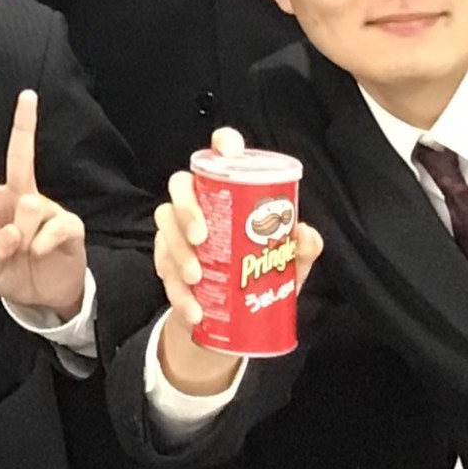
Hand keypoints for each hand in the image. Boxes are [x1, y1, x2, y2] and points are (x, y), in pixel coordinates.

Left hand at [0, 90, 87, 317]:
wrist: (46, 297)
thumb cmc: (13, 275)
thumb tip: (8, 232)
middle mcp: (20, 198)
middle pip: (21, 156)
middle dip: (23, 124)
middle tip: (26, 94)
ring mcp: (47, 209)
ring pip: (30, 203)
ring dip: (23, 235)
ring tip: (26, 251)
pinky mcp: (69, 224)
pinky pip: (54, 226)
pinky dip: (42, 245)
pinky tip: (41, 254)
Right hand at [152, 126, 323, 393]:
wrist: (232, 323)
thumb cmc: (259, 277)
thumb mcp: (287, 267)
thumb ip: (301, 251)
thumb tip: (305, 234)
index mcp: (229, 195)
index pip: (222, 158)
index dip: (224, 145)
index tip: (230, 149)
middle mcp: (198, 204)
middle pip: (180, 185)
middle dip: (186, 209)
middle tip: (202, 238)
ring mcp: (177, 230)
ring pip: (164, 223)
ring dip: (177, 250)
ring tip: (196, 279)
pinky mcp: (164, 258)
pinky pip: (161, 264)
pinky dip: (176, 289)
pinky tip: (192, 307)